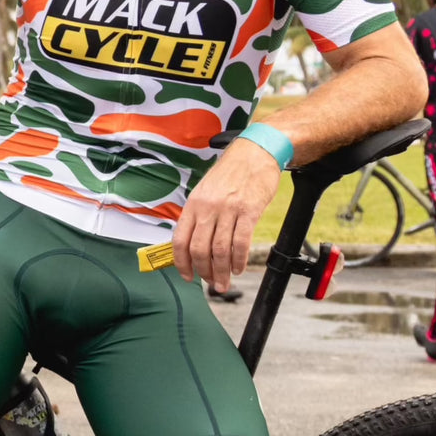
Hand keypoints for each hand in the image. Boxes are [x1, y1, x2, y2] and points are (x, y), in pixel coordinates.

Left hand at [172, 139, 281, 290]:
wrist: (255, 152)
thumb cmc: (231, 172)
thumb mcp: (206, 190)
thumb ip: (198, 215)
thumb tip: (192, 244)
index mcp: (194, 204)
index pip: (180, 240)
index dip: (181, 263)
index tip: (188, 276)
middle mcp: (208, 208)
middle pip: (199, 249)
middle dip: (204, 272)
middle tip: (211, 283)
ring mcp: (228, 209)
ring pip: (220, 250)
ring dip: (222, 271)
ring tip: (225, 282)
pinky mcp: (249, 211)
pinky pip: (241, 242)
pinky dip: (238, 260)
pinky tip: (238, 267)